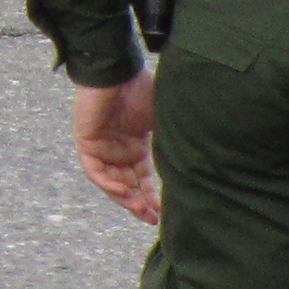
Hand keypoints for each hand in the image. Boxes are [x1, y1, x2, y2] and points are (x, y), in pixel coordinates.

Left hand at [73, 72, 159, 223]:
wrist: (119, 69)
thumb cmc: (141, 88)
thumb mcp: (163, 121)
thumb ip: (174, 141)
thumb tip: (201, 162)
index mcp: (135, 145)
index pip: (143, 178)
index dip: (152, 196)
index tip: (162, 213)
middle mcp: (118, 150)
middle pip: (128, 185)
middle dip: (140, 204)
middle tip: (152, 218)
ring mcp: (101, 147)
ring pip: (110, 182)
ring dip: (125, 198)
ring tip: (140, 210)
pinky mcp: (86, 141)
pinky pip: (94, 170)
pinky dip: (107, 183)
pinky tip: (123, 191)